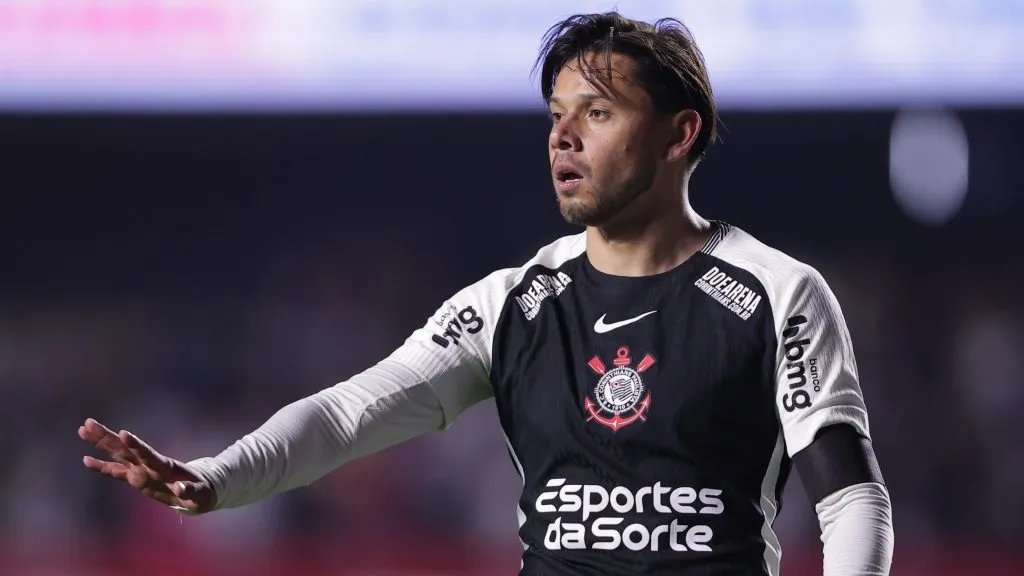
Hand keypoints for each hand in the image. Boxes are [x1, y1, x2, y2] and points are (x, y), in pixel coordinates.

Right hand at [79, 418, 216, 513]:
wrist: (199, 491)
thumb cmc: (201, 493)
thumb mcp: (200, 494)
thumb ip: (189, 491)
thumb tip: (179, 489)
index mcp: (165, 468)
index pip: (148, 455)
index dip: (136, 446)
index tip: (124, 433)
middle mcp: (150, 465)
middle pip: (126, 449)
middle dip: (108, 437)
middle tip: (89, 422)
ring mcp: (142, 470)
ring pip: (118, 454)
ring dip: (102, 443)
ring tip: (84, 429)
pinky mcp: (137, 478)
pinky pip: (116, 471)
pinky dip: (102, 467)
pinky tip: (86, 460)